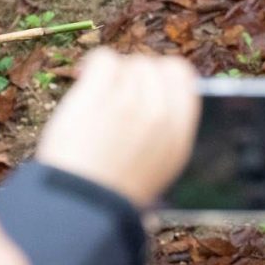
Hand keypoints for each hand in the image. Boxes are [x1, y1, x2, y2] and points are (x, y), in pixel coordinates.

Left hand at [32, 47, 198, 206]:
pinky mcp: (99, 95)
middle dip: (132, 75)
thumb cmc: (112, 193)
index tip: (144, 81)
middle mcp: (160, 113)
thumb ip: (160, 134)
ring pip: (127, 63)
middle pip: (151, 65)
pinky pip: (103, 59)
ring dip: (111, 75)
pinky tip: (83, 80)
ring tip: (95, 94)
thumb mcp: (155, 169)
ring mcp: (130, 102)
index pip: (182, 75)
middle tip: (113, 92)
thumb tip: (155, 102)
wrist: (82, 205)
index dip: (161, 72)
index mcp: (180, 135)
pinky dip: (91, 66)